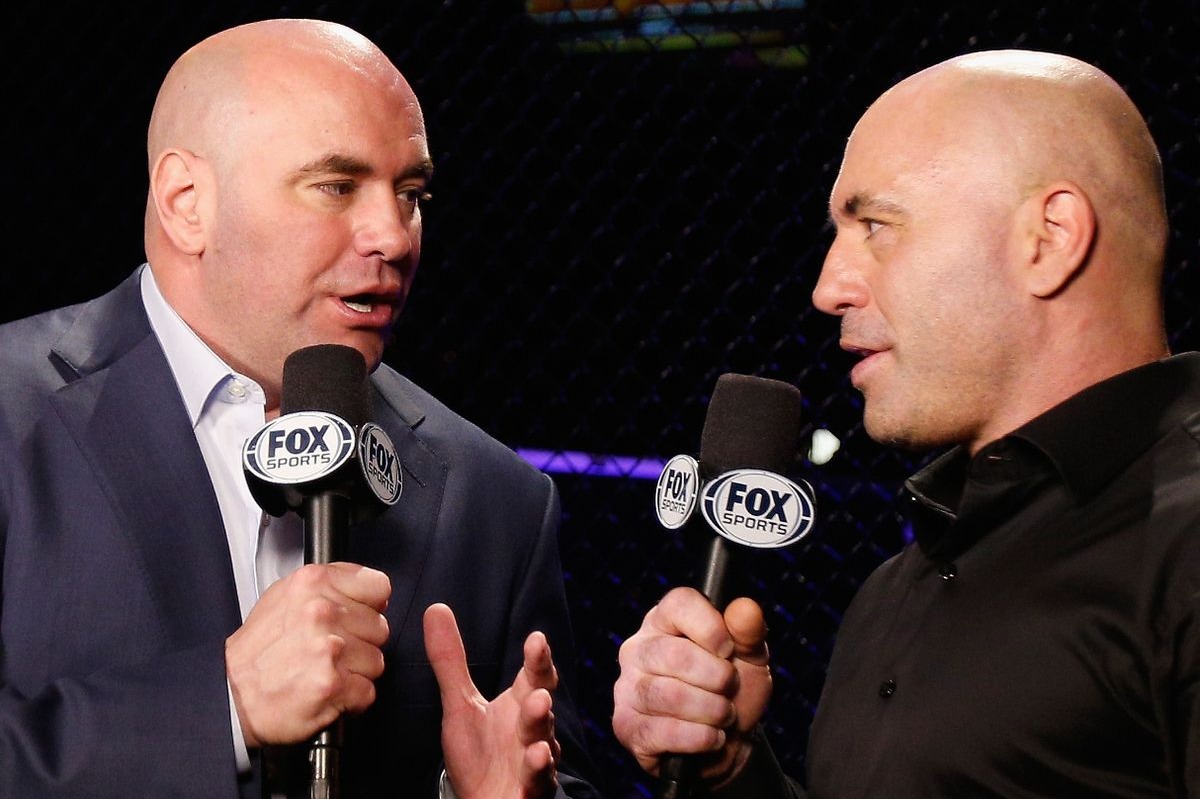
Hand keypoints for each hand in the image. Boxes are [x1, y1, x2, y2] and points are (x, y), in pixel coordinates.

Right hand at [225, 562, 390, 746]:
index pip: (379, 586)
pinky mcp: (333, 684)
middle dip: (361, 642)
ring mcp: (329, 649)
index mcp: (313, 583)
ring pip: (376, 661)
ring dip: (356, 671)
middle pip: (380, 627)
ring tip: (325, 671)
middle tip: (331, 651)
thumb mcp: (285, 595)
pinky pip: (367, 691)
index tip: (359, 616)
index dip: (372, 606)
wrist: (231, 695)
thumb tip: (368, 592)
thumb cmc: (257, 651)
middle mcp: (322, 612)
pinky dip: (351, 699)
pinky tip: (328, 691)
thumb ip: (329, 587)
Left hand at [424, 602, 560, 798]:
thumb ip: (451, 661)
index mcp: (519, 704)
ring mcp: (535, 762)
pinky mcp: (531, 791)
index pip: (534, 676)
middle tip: (537, 689)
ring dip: (541, 729)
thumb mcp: (459, 704)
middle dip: (539, 698)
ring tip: (538, 710)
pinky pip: (538, 782)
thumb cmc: (479, 754)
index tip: (536, 640)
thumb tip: (436, 608)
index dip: (537, 659)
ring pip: (543, 744)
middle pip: (541, 710)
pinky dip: (539, 771)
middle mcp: (533, 731)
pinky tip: (537, 758)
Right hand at [612, 586, 771, 786]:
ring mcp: (627, 688)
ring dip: (711, 711)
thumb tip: (746, 608)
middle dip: (718, 677)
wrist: (727, 743)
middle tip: (730, 689)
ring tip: (724, 715)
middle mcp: (638, 648)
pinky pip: (663, 731)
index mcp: (664, 621)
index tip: (729, 650)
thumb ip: (749, 632)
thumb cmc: (733, 690)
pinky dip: (699, 737)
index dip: (711, 627)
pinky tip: (711, 736)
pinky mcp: (627, 727)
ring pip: (670, 695)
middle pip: (676, 654)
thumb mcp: (750, 658)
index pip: (679, 603)